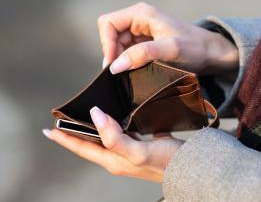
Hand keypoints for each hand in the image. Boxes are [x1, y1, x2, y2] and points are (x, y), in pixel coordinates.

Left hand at [43, 107, 183, 181]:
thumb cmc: (166, 162)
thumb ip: (114, 137)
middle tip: (63, 121)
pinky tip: (115, 115)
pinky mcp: (140, 144)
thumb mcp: (137, 152)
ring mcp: (129, 151)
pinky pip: (120, 132)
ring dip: (92, 128)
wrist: (190, 166)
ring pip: (104, 138)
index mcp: (113, 160)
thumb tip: (95, 115)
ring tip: (83, 117)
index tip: (48, 129)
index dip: (64, 139)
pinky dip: (112, 123)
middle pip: (90, 144)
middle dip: (74, 133)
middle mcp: (118, 157)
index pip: (82, 148)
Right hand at [98, 2, 237, 74]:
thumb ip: (142, 54)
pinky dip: (128, 63)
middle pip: (111, 36)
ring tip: (131, 73)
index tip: (113, 64)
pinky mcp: (145, 44)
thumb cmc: (195, 47)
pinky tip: (136, 72)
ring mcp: (141, 33)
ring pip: (118, 47)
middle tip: (121, 74)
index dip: (106, 44)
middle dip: (113, 55)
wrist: (210, 54)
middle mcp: (138, 20)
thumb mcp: (170, 49)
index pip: (107, 24)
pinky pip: (128, 53)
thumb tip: (115, 66)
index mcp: (140, 14)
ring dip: (121, 61)